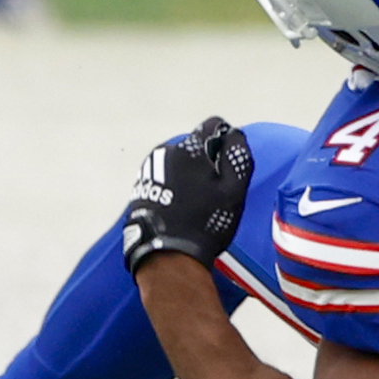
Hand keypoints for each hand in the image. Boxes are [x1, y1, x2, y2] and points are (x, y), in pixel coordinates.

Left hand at [121, 117, 254, 274]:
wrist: (167, 252)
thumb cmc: (205, 221)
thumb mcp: (233, 191)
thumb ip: (237, 157)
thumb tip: (234, 134)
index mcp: (191, 148)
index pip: (213, 126)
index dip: (225, 141)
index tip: (228, 163)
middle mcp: (166, 151)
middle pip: (194, 145)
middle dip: (205, 161)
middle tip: (213, 190)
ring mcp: (150, 168)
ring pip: (178, 161)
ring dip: (188, 173)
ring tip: (195, 202)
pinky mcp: (141, 184)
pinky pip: (164, 175)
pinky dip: (173, 184)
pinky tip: (179, 205)